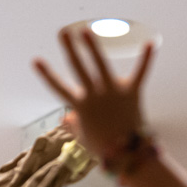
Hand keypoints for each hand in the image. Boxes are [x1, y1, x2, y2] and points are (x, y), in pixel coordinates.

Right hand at [33, 31, 154, 168]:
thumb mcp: (83, 138)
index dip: (47, 74)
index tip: (36, 60)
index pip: (58, 87)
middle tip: (63, 32)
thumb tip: (65, 118)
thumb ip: (74, 125)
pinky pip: (140, 73)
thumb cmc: (103, 148)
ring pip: (101, 65)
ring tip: (87, 31)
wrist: (128, 155)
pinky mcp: (132, 93)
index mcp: (81, 106)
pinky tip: (150, 43)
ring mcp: (113, 93)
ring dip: (93, 47)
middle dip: (70, 48)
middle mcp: (95, 96)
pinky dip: (146, 58)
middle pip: (79, 68)